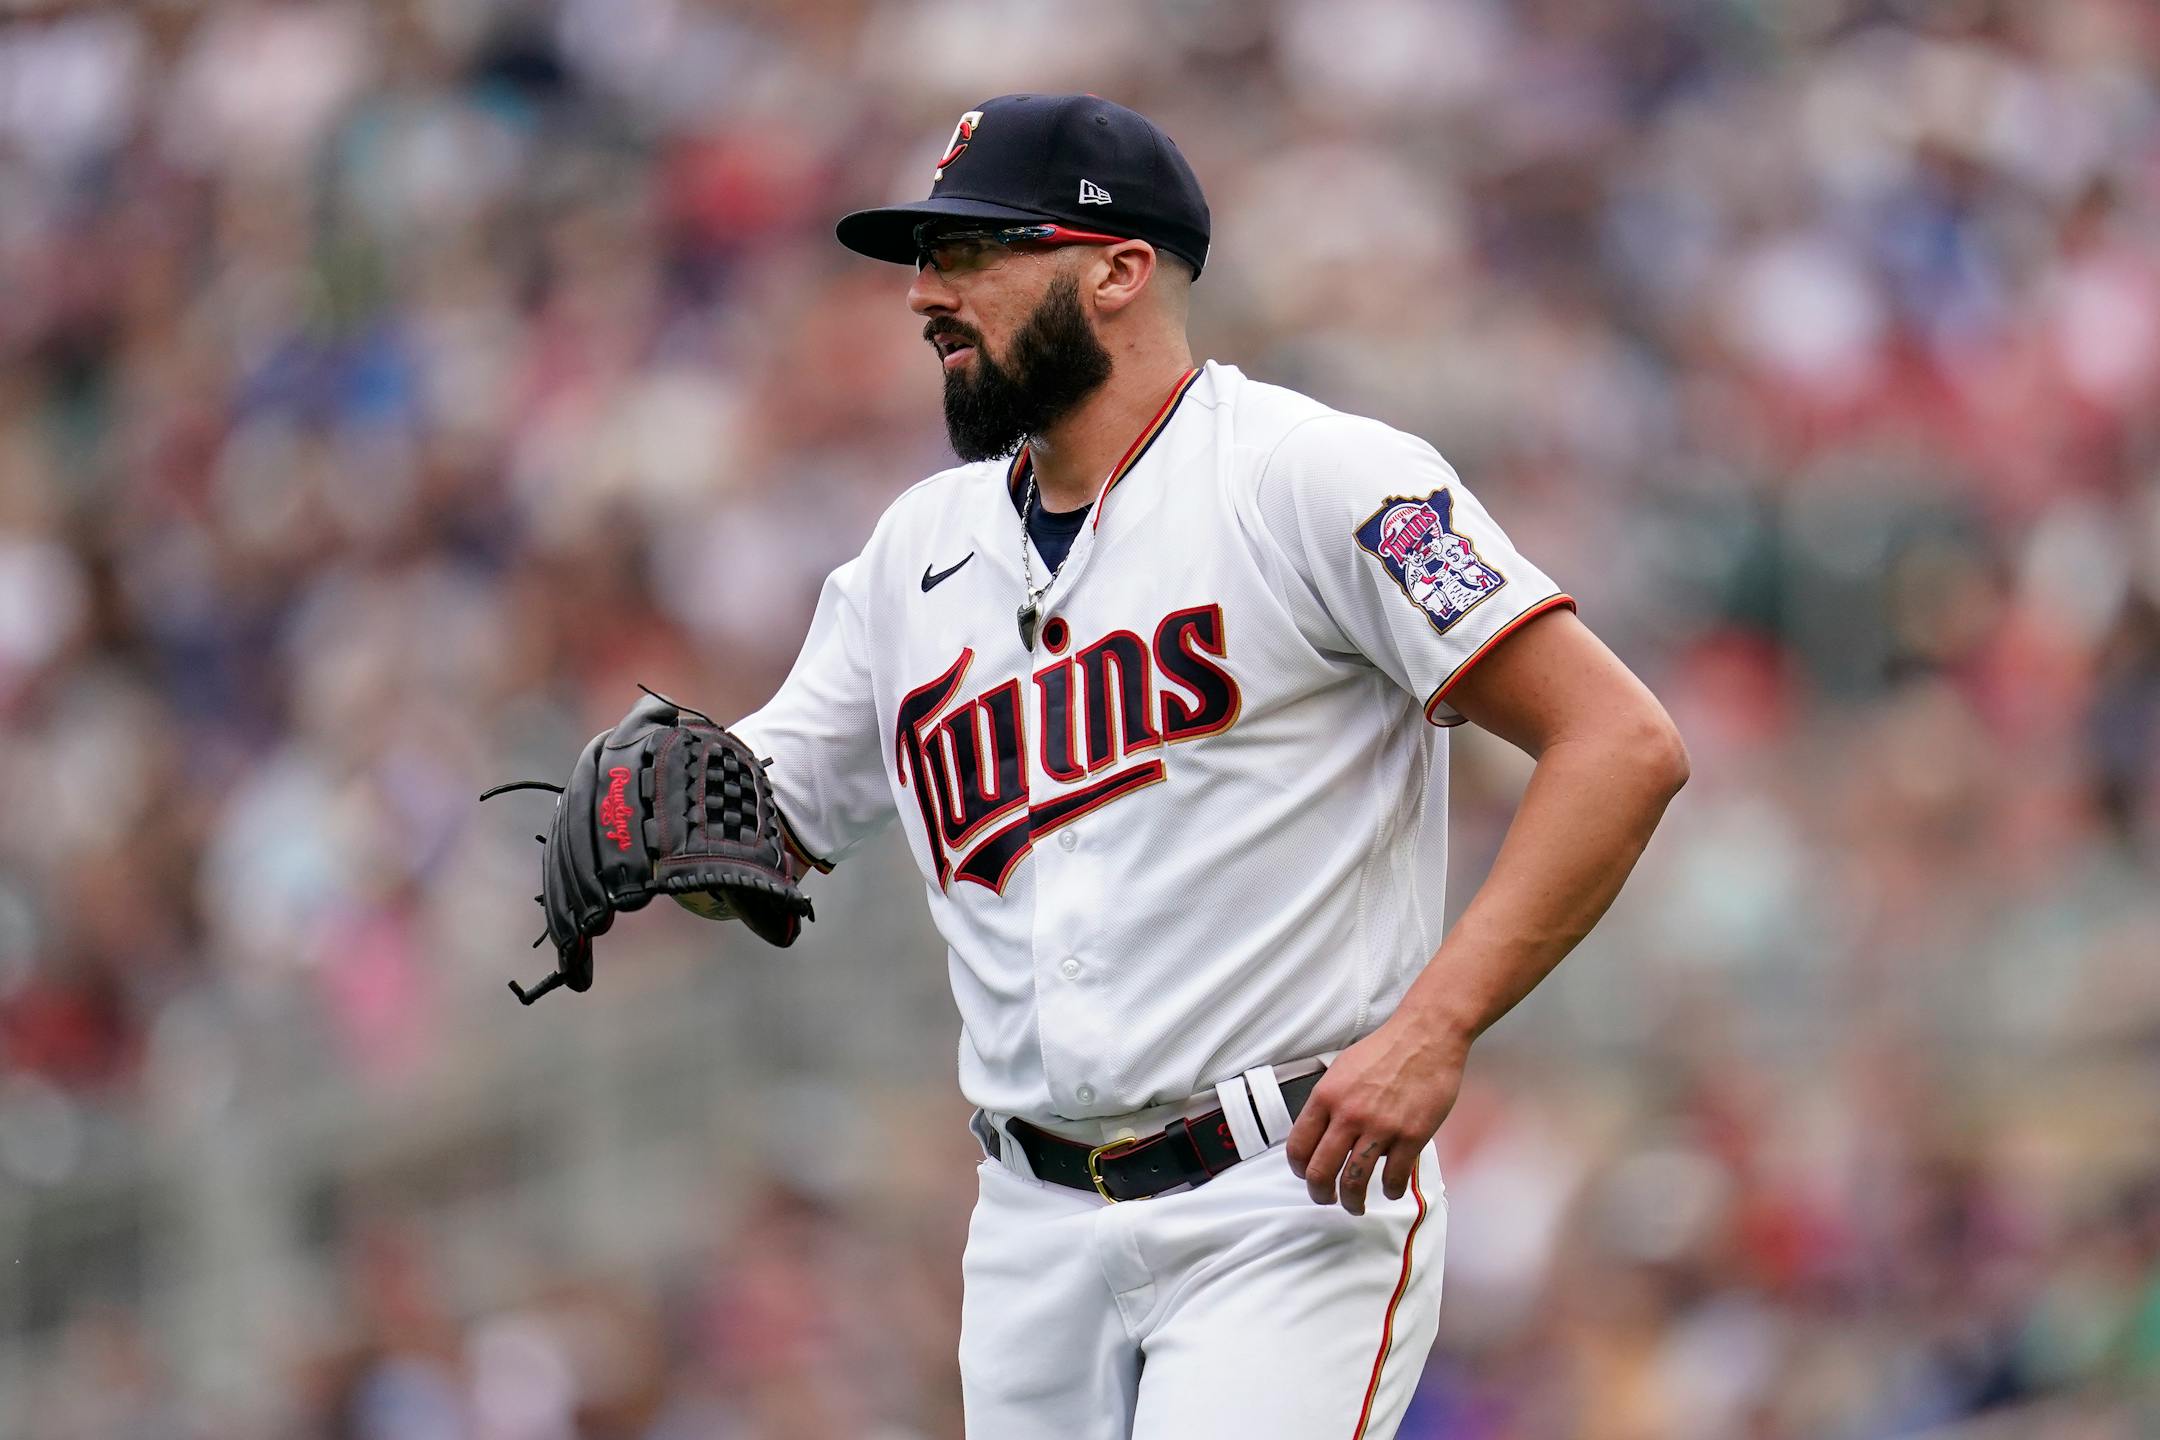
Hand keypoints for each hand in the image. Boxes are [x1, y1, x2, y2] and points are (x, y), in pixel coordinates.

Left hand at [1285, 1013, 1469, 1214]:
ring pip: (1355, 1181)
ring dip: (1352, 1201)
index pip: (1298, 1145)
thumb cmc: (1386, 1049)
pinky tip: (1389, 1190)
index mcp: (1326, 1096)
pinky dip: (1389, 1190)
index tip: (1305, 1175)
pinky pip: (1393, 1177)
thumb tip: (1319, 1132)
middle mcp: (1348, 1114)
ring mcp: (1380, 1127)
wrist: (1426, 1036)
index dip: (1299, 1168)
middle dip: (1320, 1193)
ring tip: (1355, 1205)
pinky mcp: (1411, 1136)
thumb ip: (1328, 1101)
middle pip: (1321, 1171)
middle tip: (1326, 1198)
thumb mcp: (1341, 1068)